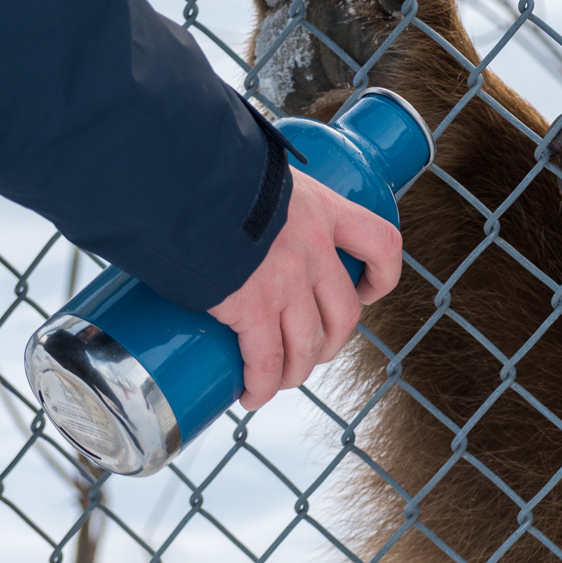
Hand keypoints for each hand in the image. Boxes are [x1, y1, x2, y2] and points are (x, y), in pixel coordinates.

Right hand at [208, 169, 402, 409]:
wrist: (179, 180)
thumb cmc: (205, 168)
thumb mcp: (254, 172)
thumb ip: (258, 195)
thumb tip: (232, 202)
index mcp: (323, 210)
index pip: (381, 243)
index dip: (383, 276)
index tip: (366, 293)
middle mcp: (314, 249)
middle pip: (344, 313)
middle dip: (331, 342)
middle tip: (311, 351)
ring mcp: (285, 281)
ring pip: (309, 345)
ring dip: (296, 371)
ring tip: (279, 380)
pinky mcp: (250, 307)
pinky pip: (266, 360)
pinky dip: (262, 385)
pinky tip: (252, 394)